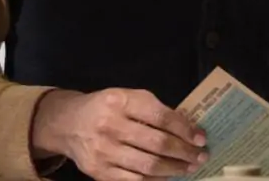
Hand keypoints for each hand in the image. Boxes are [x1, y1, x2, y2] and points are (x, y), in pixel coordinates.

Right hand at [28, 88, 207, 180]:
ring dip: (174, 169)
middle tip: (200, 156)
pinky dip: (155, 180)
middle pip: (157, 144)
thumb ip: (154, 110)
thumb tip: (188, 129)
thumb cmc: (105, 108)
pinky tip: (167, 176)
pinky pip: (135, 180)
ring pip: (148, 166)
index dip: (185, 129)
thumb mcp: (127, 97)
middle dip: (184, 152)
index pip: (161, 117)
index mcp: (120, 101)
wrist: (67, 124)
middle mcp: (110, 126)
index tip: (201, 138)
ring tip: (188, 167)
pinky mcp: (99, 172)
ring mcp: (103, 151)